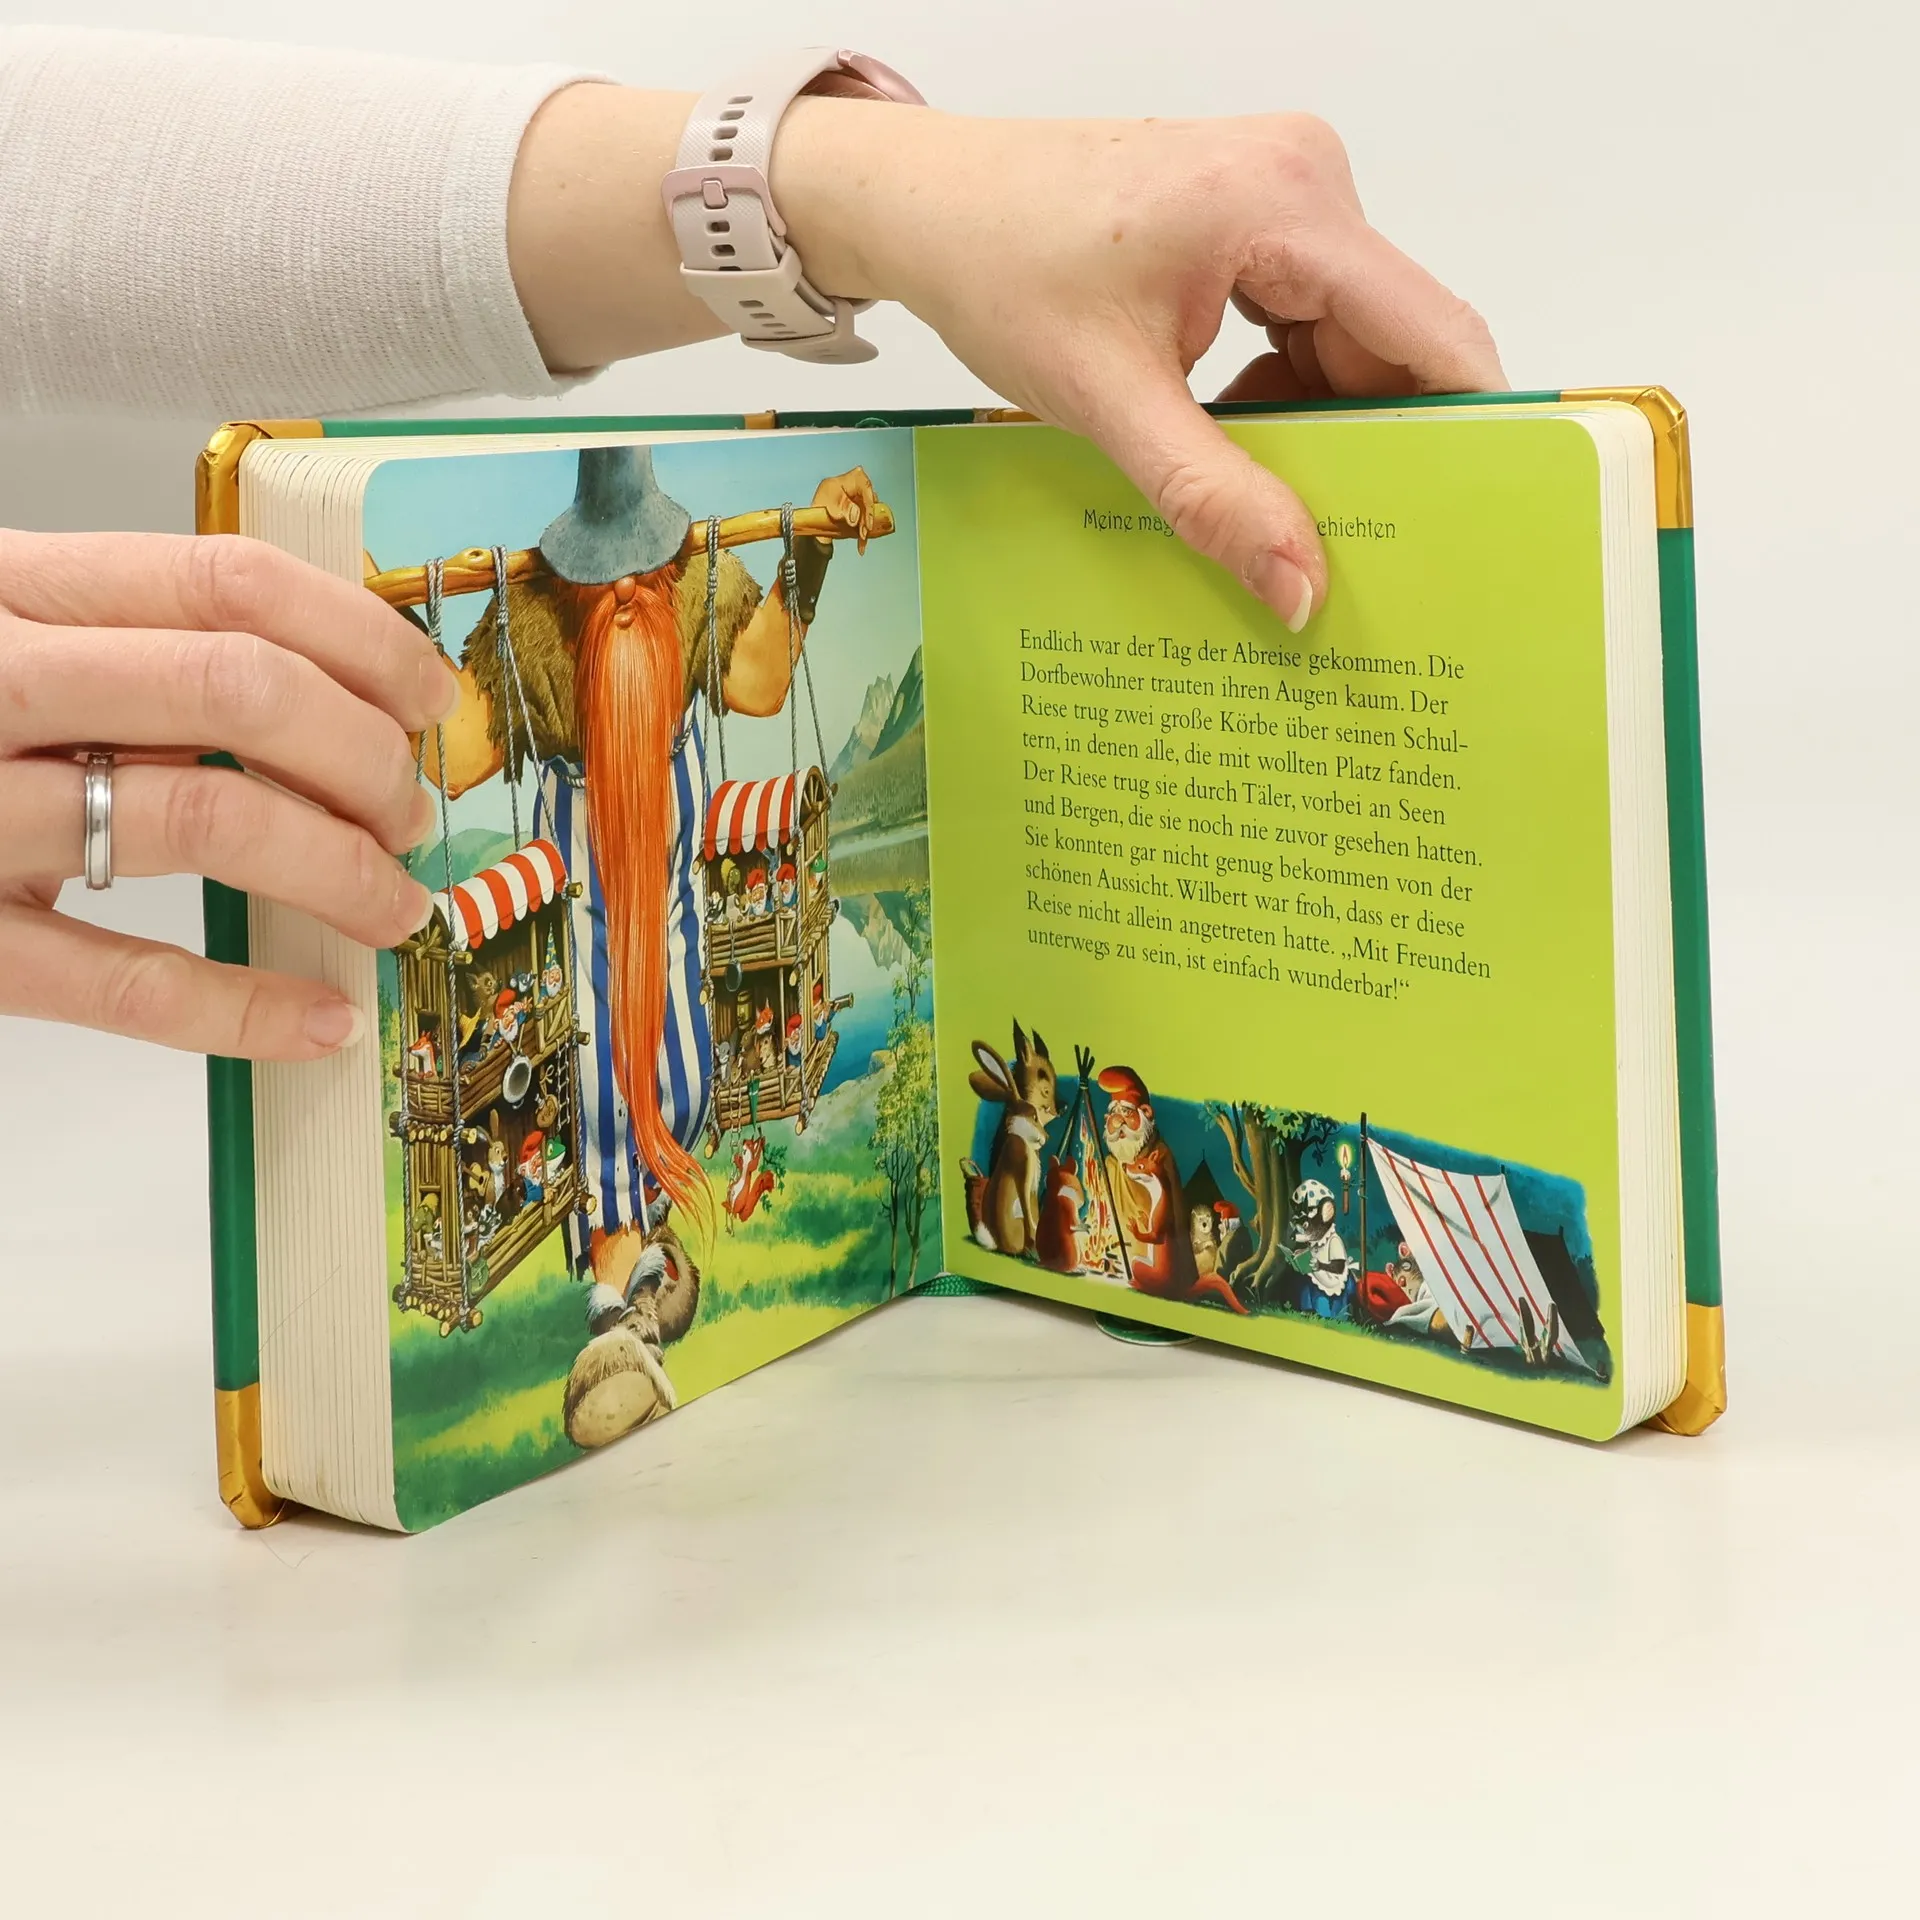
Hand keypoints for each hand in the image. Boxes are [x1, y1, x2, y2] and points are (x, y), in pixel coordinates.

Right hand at [0, 530, 462, 1057]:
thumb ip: (128, 643)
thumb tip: (330, 694)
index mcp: (10, 589)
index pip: (230, 582)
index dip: (364, 642)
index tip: (430, 701)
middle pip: (241, 691)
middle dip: (367, 758)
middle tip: (407, 813)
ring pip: (208, 820)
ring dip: (340, 870)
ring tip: (390, 904)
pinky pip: (125, 979)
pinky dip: (244, 1007)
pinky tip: (316, 1019)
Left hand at [780, 108, 1504, 627]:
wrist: (927, 204)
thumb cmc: (999, 268)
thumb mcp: (1111, 403)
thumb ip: (1212, 499)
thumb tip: (1301, 590)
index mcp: (1289, 202)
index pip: (1431, 330)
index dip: (1464, 430)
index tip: (1470, 525)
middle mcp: (1306, 179)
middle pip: (1392, 339)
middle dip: (1378, 442)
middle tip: (1360, 546)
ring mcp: (1282, 193)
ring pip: (1346, 337)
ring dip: (1319, 421)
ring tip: (1277, 499)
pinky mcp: (1252, 217)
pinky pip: (1304, 318)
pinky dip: (1283, 389)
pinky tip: (1231, 436)